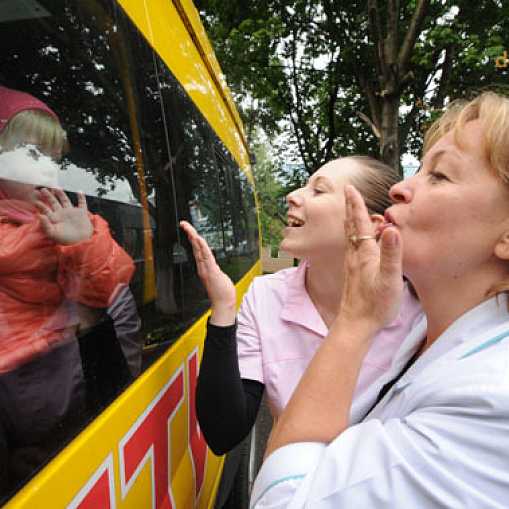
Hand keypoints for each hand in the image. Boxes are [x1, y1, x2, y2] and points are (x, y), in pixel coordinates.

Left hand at [36, 189, 93, 244]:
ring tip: (56, 188)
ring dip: (61, 194)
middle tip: (43, 189)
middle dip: (48, 196)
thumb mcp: (53, 233)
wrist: (82, 241)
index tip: (36, 201)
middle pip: (53, 202)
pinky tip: (80, 191)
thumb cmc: (66, 239)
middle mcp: (62, 214)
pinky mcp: (82, 213)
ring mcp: (72, 212)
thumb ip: (45, 225)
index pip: (46, 210)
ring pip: (65, 200)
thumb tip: (40, 215)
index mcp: (54, 219)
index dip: (41, 205)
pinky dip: (82, 197)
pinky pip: (82, 203)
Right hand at [180, 220, 236, 325]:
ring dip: (194, 238)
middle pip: (195, 247)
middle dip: (190, 234)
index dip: (193, 238)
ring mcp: (206, 269)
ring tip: (189, 228)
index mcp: (204, 267)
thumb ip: (215, 270)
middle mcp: (203, 267)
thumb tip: (215, 268)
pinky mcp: (212, 271)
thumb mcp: (218, 277)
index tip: (188, 229)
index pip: (197, 249)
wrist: (223, 304)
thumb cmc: (221, 292)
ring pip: (199, 250)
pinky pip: (206, 256)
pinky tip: (199, 240)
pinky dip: (202, 248)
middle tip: (183, 224)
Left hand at [339, 185, 402, 332]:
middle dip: (351, 207)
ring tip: (350, 210)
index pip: (360, 223)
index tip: (351, 188)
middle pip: (352, 226)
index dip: (357, 205)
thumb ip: (391, 254)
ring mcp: (352, 264)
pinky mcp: (352, 273)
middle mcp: (355, 256)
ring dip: (350, 220)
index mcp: (365, 254)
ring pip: (349, 236)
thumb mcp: (389, 279)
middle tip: (348, 191)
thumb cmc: (375, 305)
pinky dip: (352, 235)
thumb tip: (392, 229)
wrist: (356, 324)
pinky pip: (351, 247)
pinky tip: (354, 240)